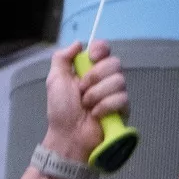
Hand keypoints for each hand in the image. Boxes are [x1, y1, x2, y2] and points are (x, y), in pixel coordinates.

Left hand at [43, 38, 127, 160]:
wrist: (68, 134)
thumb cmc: (61, 109)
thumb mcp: (55, 80)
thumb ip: (62, 58)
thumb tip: (79, 43)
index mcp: (90, 69)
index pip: (105, 49)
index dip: (101, 49)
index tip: (92, 57)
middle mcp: (106, 78)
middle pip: (114, 63)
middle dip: (94, 77)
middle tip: (81, 91)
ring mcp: (117, 93)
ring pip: (118, 81)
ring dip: (96, 94)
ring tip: (86, 105)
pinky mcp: (124, 108)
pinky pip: (122, 98)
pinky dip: (104, 106)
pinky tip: (95, 114)